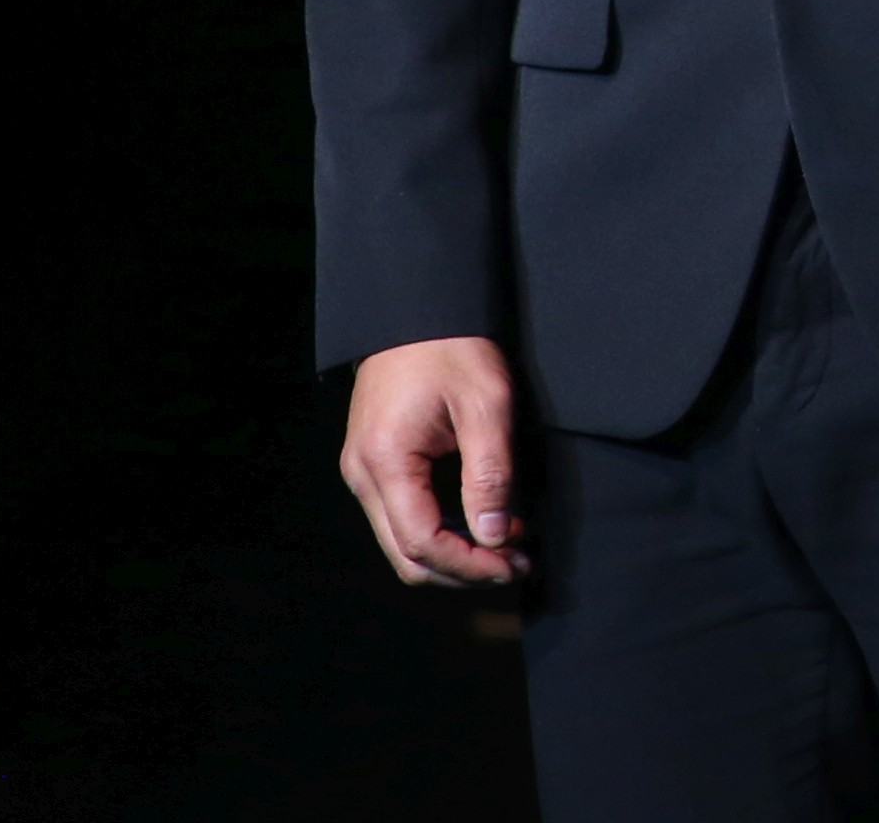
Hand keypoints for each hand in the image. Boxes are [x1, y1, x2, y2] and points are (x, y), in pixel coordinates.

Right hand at [338, 335, 526, 586]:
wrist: (417, 308)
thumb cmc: (452, 347)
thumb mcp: (486, 405)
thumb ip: (490, 475)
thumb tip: (496, 537)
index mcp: (385, 461)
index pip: (423, 542)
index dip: (471, 565)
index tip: (514, 565)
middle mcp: (362, 474)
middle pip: (406, 555)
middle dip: (462, 571)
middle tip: (516, 565)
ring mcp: (362, 471)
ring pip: (401, 543)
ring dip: (452, 556)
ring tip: (506, 549)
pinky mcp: (373, 464)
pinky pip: (402, 517)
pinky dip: (439, 532)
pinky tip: (480, 523)